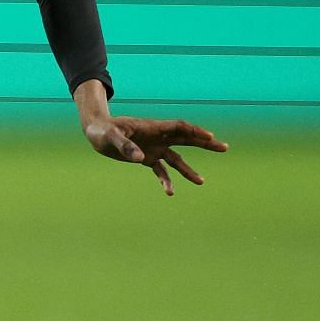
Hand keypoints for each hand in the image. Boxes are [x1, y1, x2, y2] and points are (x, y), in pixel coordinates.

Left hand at [82, 114, 227, 196]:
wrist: (95, 132)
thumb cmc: (102, 130)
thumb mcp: (111, 137)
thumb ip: (125, 146)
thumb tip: (140, 158)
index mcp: (153, 128)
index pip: (179, 128)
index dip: (195, 131)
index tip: (210, 136)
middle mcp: (157, 137)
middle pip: (186, 139)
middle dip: (205, 143)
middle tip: (224, 147)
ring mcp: (153, 147)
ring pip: (176, 158)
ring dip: (188, 169)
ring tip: (201, 181)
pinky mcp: (146, 157)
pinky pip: (160, 170)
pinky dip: (165, 180)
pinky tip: (170, 192)